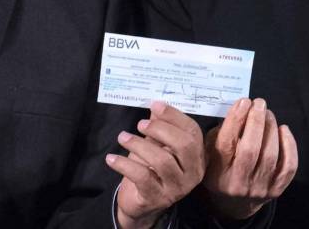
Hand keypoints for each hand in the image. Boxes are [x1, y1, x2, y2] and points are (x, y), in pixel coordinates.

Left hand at [107, 101, 205, 228]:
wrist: (140, 203)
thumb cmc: (150, 169)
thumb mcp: (156, 146)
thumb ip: (159, 127)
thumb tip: (156, 105)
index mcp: (197, 157)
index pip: (193, 132)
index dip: (175, 117)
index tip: (155, 105)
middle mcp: (192, 174)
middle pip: (184, 146)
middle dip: (160, 130)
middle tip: (140, 124)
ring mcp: (176, 188)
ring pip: (162, 161)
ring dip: (139, 145)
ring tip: (122, 137)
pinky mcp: (157, 198)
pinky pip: (142, 177)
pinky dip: (125, 164)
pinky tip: (111, 158)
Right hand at [201, 97, 297, 220]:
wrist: (234, 204)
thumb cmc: (221, 171)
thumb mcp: (210, 155)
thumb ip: (219, 135)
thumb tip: (238, 110)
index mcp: (218, 173)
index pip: (226, 144)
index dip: (235, 120)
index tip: (243, 102)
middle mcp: (238, 183)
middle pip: (250, 150)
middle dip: (256, 122)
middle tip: (259, 103)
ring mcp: (259, 188)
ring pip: (270, 156)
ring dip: (271, 129)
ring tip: (268, 114)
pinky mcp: (276, 190)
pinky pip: (288, 167)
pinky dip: (289, 146)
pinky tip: (284, 130)